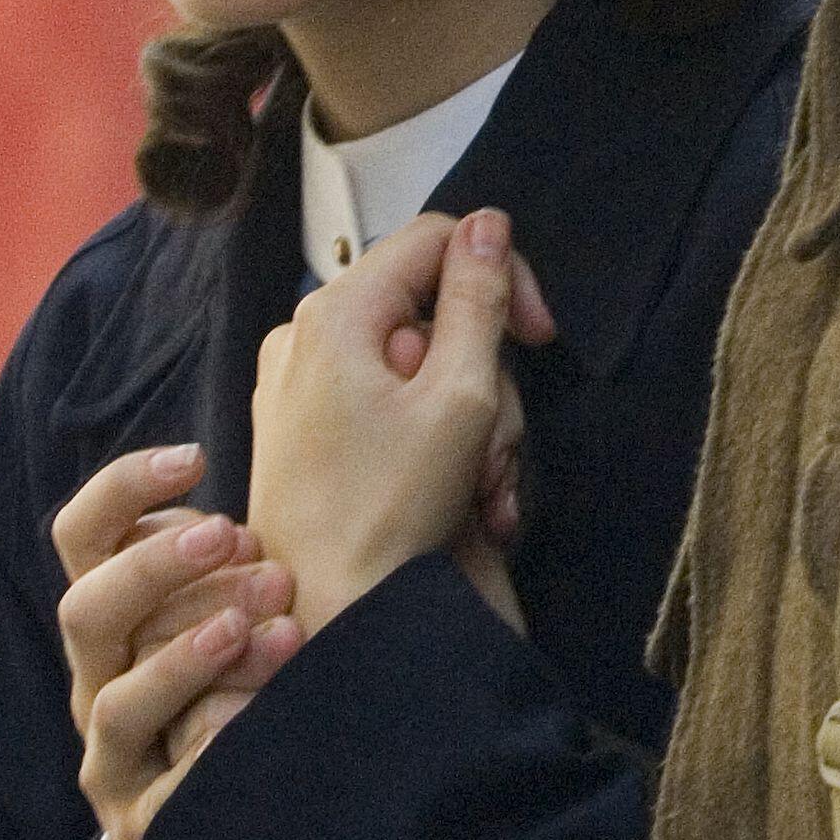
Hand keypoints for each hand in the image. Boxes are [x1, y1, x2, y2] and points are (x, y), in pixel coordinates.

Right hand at [52, 441, 302, 839]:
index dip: (124, 488)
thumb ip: (258, 548)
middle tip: (236, 534)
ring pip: (119, 703)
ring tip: (269, 627)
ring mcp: (117, 759)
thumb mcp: (251, 607)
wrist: (241, 833)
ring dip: (190, 658)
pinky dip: (213, 758)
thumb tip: (329, 431)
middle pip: (86, 609)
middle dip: (157, 567)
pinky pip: (165, 798)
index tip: (196, 458)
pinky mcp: (148, 832)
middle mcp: (101, 680)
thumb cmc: (260, 683)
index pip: (81, 535)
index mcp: (115, 616)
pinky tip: (267, 727)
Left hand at [250, 209, 553, 636]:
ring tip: (481, 491)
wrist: (327, 617)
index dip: (502, 275)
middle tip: (499, 450)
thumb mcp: (461, 398)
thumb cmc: (390, 512)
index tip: (542, 338)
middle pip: (431, 312)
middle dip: (486, 378)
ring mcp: (297, 386)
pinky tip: (457, 500)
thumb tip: (488, 223)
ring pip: (417, 365)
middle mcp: (304, 336)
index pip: (438, 239)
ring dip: (470, 425)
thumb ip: (478, 301)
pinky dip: (431, 443)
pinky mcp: (302, 431)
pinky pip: (384, 406)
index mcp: (336, 313)